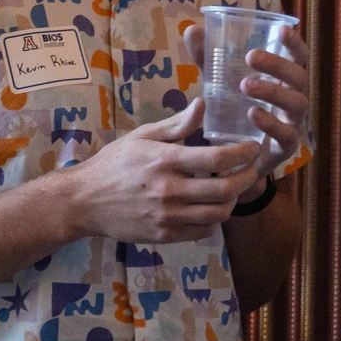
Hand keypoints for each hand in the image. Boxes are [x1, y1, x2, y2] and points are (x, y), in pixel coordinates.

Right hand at [59, 98, 262, 243]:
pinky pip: (202, 230)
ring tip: (233, 186)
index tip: (255, 147)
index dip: (243, 154)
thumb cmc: (115, 163)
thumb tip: (203, 104)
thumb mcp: (143, 136)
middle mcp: (168, 191)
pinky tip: (211, 205)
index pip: (216, 159)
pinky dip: (214, 219)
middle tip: (252, 168)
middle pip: (225, 190)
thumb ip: (177, 125)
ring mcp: (167, 216)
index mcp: (165, 161)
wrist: (84, 201)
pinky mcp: (164, 235)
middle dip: (248, 178)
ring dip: (233, 200)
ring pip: (218, 214)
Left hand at [185, 23, 311, 179]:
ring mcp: (293, 123)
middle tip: (251, 57)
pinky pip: (286, 134)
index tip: (282, 29)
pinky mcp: (285, 146)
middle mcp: (294, 97)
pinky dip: (271, 123)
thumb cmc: (234, 110)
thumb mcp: (220, 81)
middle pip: (299, 76)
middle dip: (277, 64)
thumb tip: (192, 29)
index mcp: (284, 79)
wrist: (235, 158)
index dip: (294, 43)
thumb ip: (208, 57)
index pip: (298, 57)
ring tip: (244, 85)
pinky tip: (252, 114)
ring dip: (273, 91)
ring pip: (296, 103)